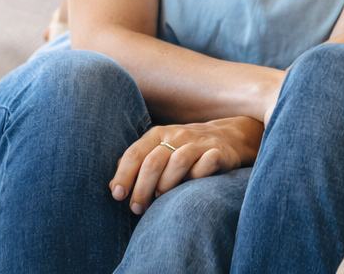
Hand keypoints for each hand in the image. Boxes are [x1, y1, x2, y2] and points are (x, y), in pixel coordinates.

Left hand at [110, 116, 263, 213]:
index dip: (124, 175)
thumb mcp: (158, 151)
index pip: (135, 153)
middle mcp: (177, 135)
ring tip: (161, 198)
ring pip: (178, 162)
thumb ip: (137, 166)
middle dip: (142, 189)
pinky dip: (197, 176)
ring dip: (166, 185)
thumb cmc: (185, 150)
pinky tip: (192, 187)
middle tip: (138, 209)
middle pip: (154, 161)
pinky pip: (206, 164)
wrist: (229, 137)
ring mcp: (199, 142)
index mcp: (158, 134)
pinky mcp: (219, 152)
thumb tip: (113, 187)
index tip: (118, 196)